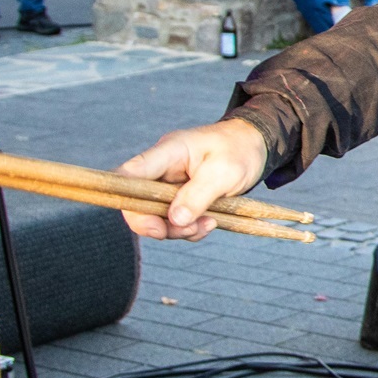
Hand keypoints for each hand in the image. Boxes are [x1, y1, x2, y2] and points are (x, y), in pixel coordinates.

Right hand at [117, 118, 269, 240]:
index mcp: (167, 152)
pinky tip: (210, 223)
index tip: (144, 221)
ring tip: (208, 224)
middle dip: (157, 225)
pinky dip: (189, 228)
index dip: (122, 195)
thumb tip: (174, 220)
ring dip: (179, 229)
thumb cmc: (239, 150)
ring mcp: (168, 186)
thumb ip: (198, 195)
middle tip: (187, 229)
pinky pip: (174, 222)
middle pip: (136, 203)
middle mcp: (161, 170)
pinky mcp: (180, 200)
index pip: (130, 173)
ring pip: (155, 217)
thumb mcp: (225, 172)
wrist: (255, 147)